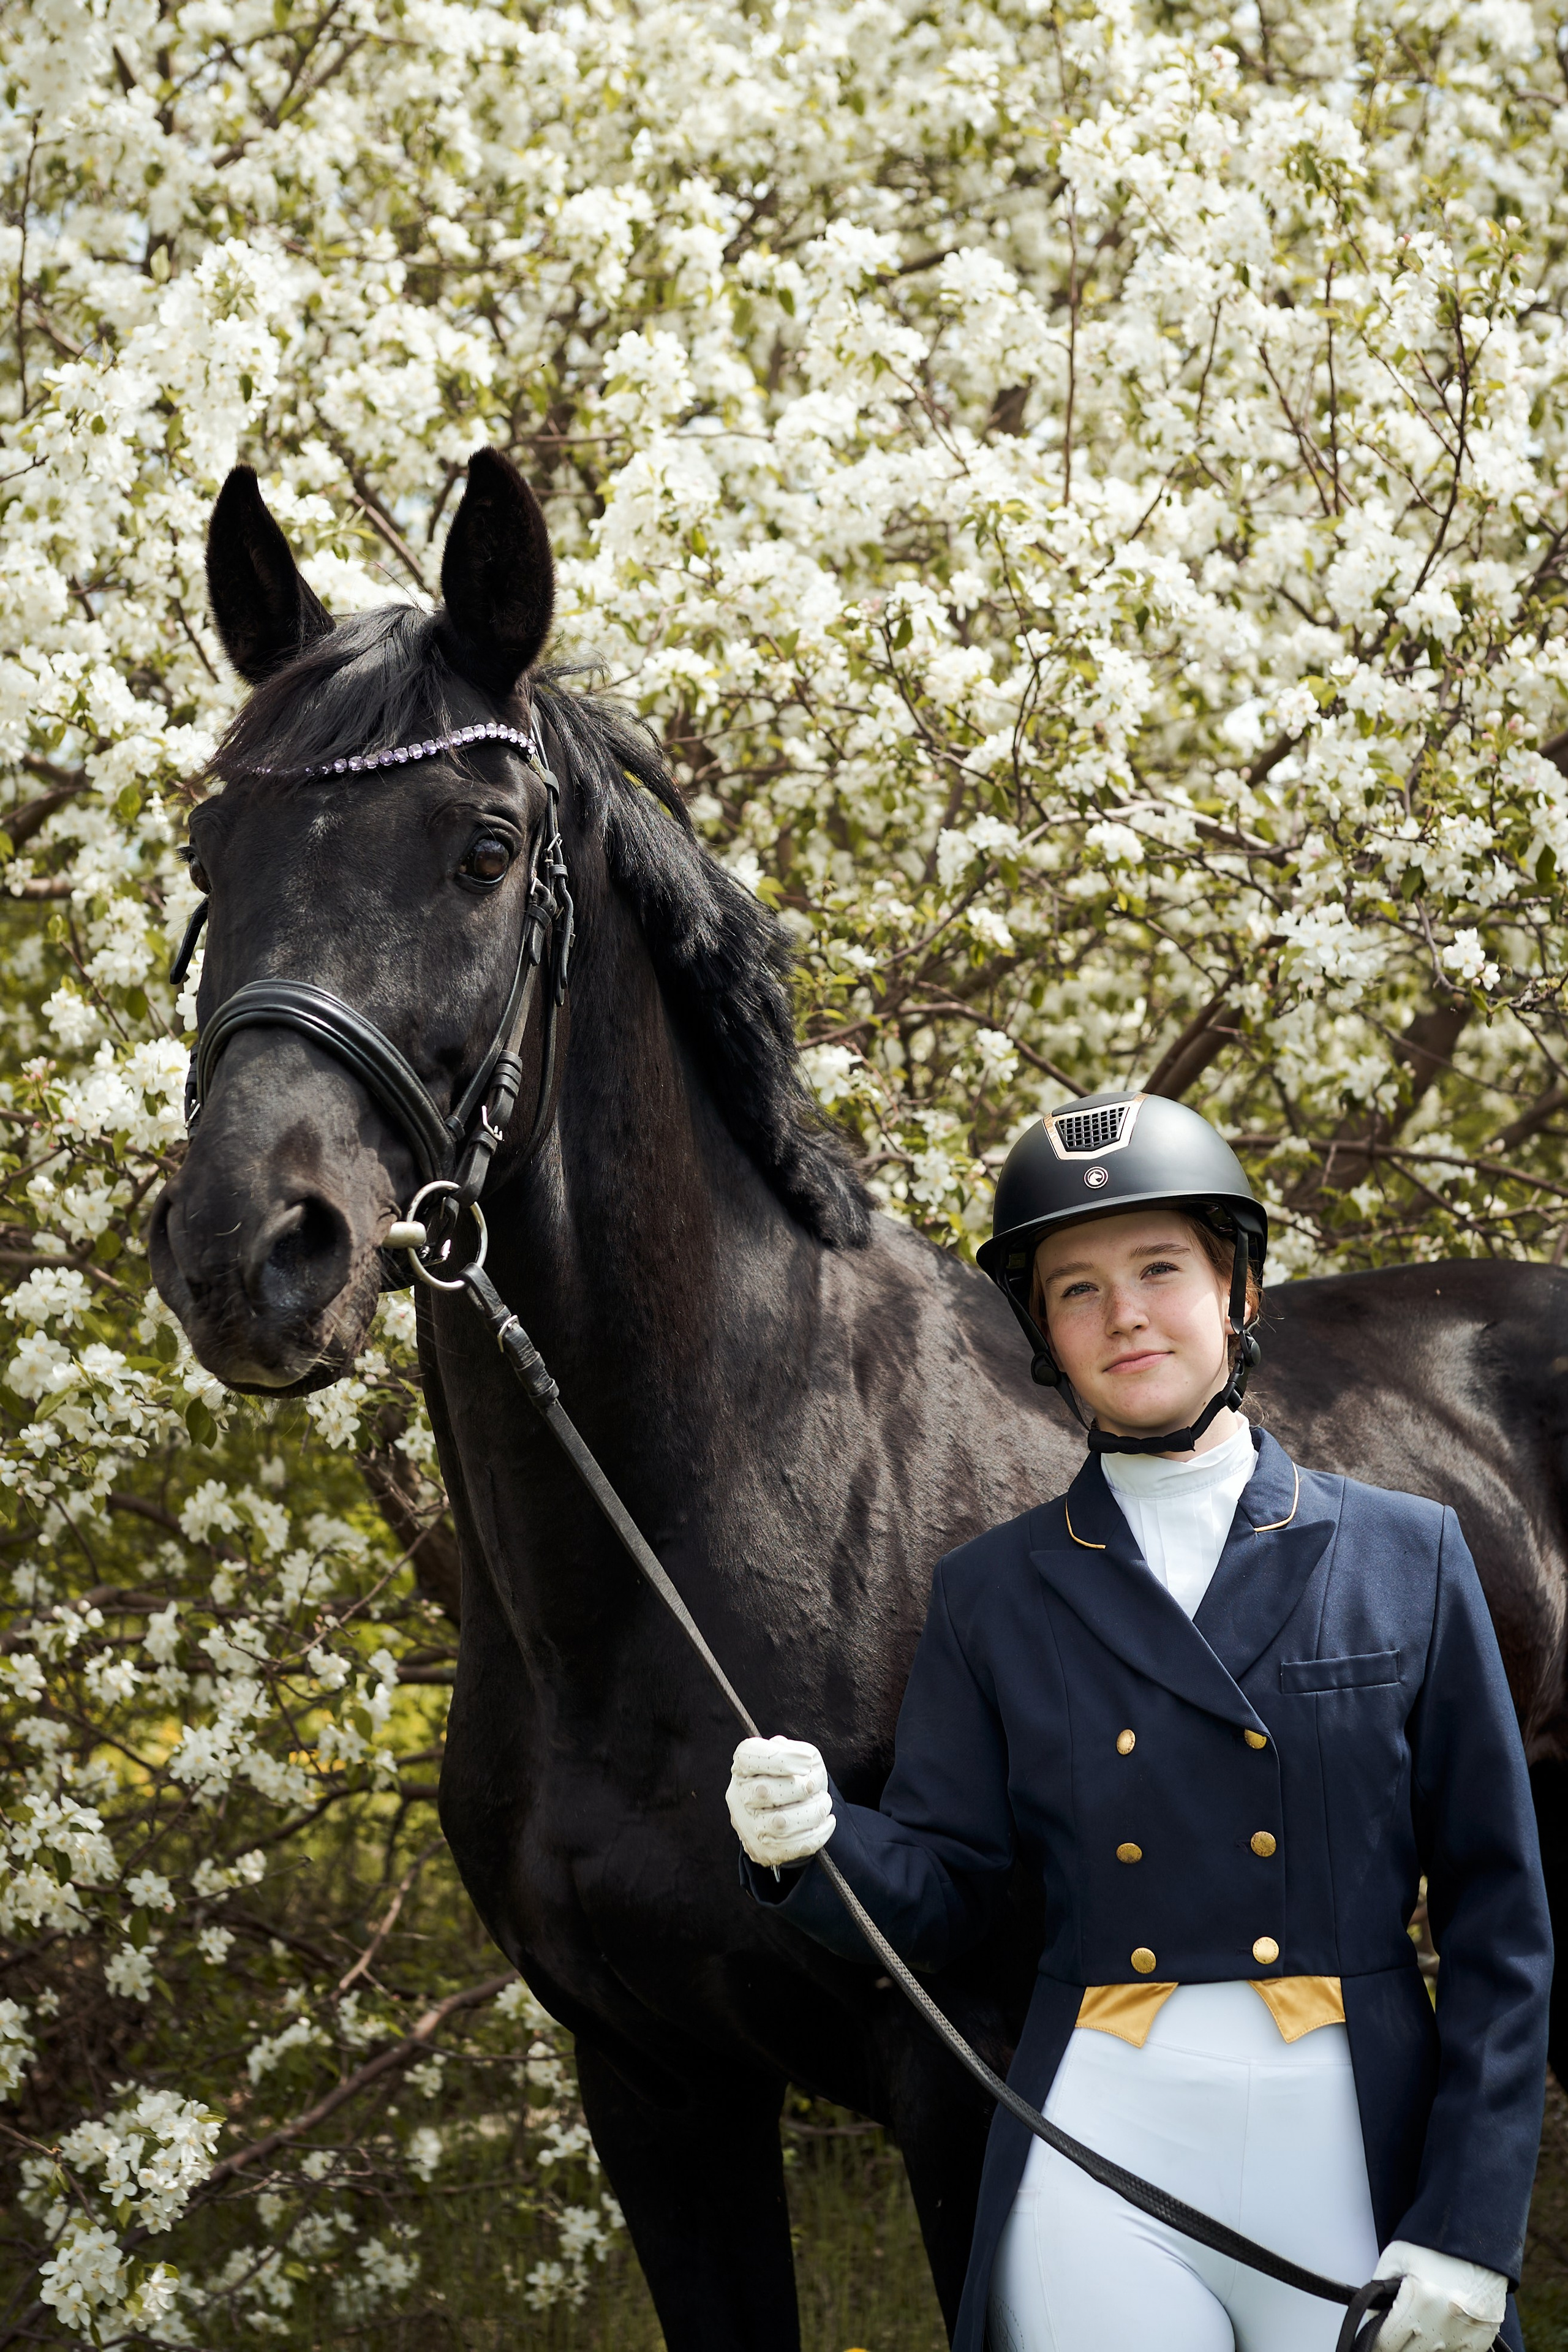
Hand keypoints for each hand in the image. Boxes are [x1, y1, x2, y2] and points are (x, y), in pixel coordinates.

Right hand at [727, 1736, 834, 1868]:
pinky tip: (828, 1822)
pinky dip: (818, 1834)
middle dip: (800, 1787)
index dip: (780, 1758)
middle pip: (763, 1791)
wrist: (785, 1811)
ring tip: (824, 1803)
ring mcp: (749, 1828)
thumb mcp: (795, 1755)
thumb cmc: (791, 1777)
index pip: (748, 1757)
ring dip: (813, 1812)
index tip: (807, 1762)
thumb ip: (797, 1750)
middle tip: (815, 1784)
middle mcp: (739, 1797)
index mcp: (742, 1768)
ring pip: (781, 1823)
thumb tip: (803, 1760)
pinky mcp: (764, 1851)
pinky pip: (794, 1846)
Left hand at [1373, 2240, 1505, 2351]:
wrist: (1479, 2244)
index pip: (1386, 2344)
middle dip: (1399, 2342)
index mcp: (1419, 2300)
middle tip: (1401, 2325)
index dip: (1378, 2340)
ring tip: (1424, 2321)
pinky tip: (1443, 2328)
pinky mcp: (1482, 2341)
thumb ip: (1378, 2289)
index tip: (1379, 2335)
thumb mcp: (1396, 2256)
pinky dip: (1446, 2346)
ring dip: (1423, 2345)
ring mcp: (1465, 2335)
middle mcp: (1443, 2322)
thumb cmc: (1436, 2247)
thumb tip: (1372, 2321)